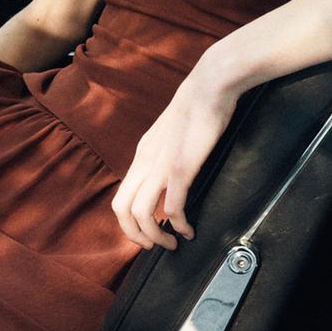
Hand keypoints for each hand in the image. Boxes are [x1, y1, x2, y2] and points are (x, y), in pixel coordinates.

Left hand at [112, 51, 240, 250]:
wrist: (211, 83)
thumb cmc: (198, 106)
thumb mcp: (171, 133)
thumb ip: (165, 153)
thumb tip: (171, 173)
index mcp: (141, 155)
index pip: (120, 197)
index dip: (128, 223)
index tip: (146, 232)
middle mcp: (144, 162)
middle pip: (121, 209)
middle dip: (135, 235)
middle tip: (153, 247)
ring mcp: (161, 165)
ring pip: (142, 214)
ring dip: (155, 236)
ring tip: (172, 243)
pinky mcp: (182, 167)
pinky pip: (172, 206)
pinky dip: (179, 224)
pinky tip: (189, 230)